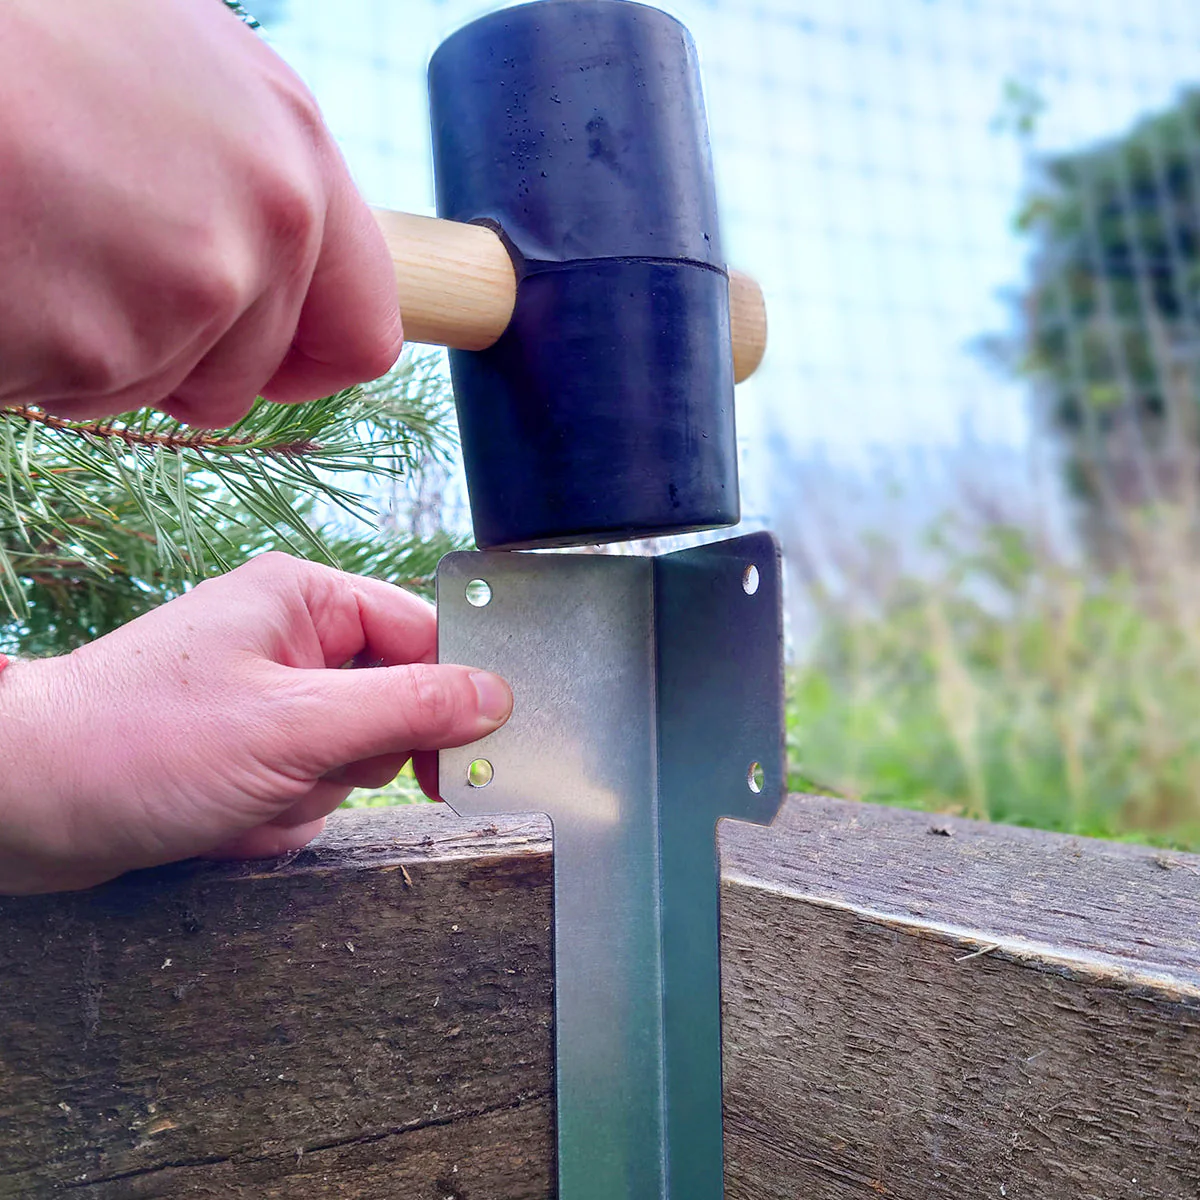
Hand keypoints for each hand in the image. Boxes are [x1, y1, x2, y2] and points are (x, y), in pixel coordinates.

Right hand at [0, 0, 400, 426]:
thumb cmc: (17, 35)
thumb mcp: (162, 61)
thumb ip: (245, 167)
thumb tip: (290, 256)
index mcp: (292, 142)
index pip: (365, 328)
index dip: (307, 361)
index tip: (265, 362)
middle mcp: (268, 218)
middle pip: (251, 378)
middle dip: (172, 356)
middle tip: (79, 260)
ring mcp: (189, 286)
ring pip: (157, 390)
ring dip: (91, 348)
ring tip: (27, 235)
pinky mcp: (99, 341)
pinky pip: (74, 394)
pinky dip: (29, 355)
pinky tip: (3, 265)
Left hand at [0, 554, 511, 894]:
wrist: (25, 807)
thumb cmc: (140, 746)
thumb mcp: (296, 727)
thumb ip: (407, 708)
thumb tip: (496, 695)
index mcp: (307, 599)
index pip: (426, 634)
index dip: (454, 694)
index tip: (470, 754)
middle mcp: (293, 637)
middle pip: (395, 702)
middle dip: (357, 757)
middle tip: (305, 769)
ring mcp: (271, 695)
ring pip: (354, 756)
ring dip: (312, 792)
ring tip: (247, 794)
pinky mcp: (249, 745)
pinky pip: (310, 785)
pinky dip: (280, 812)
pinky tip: (226, 815)